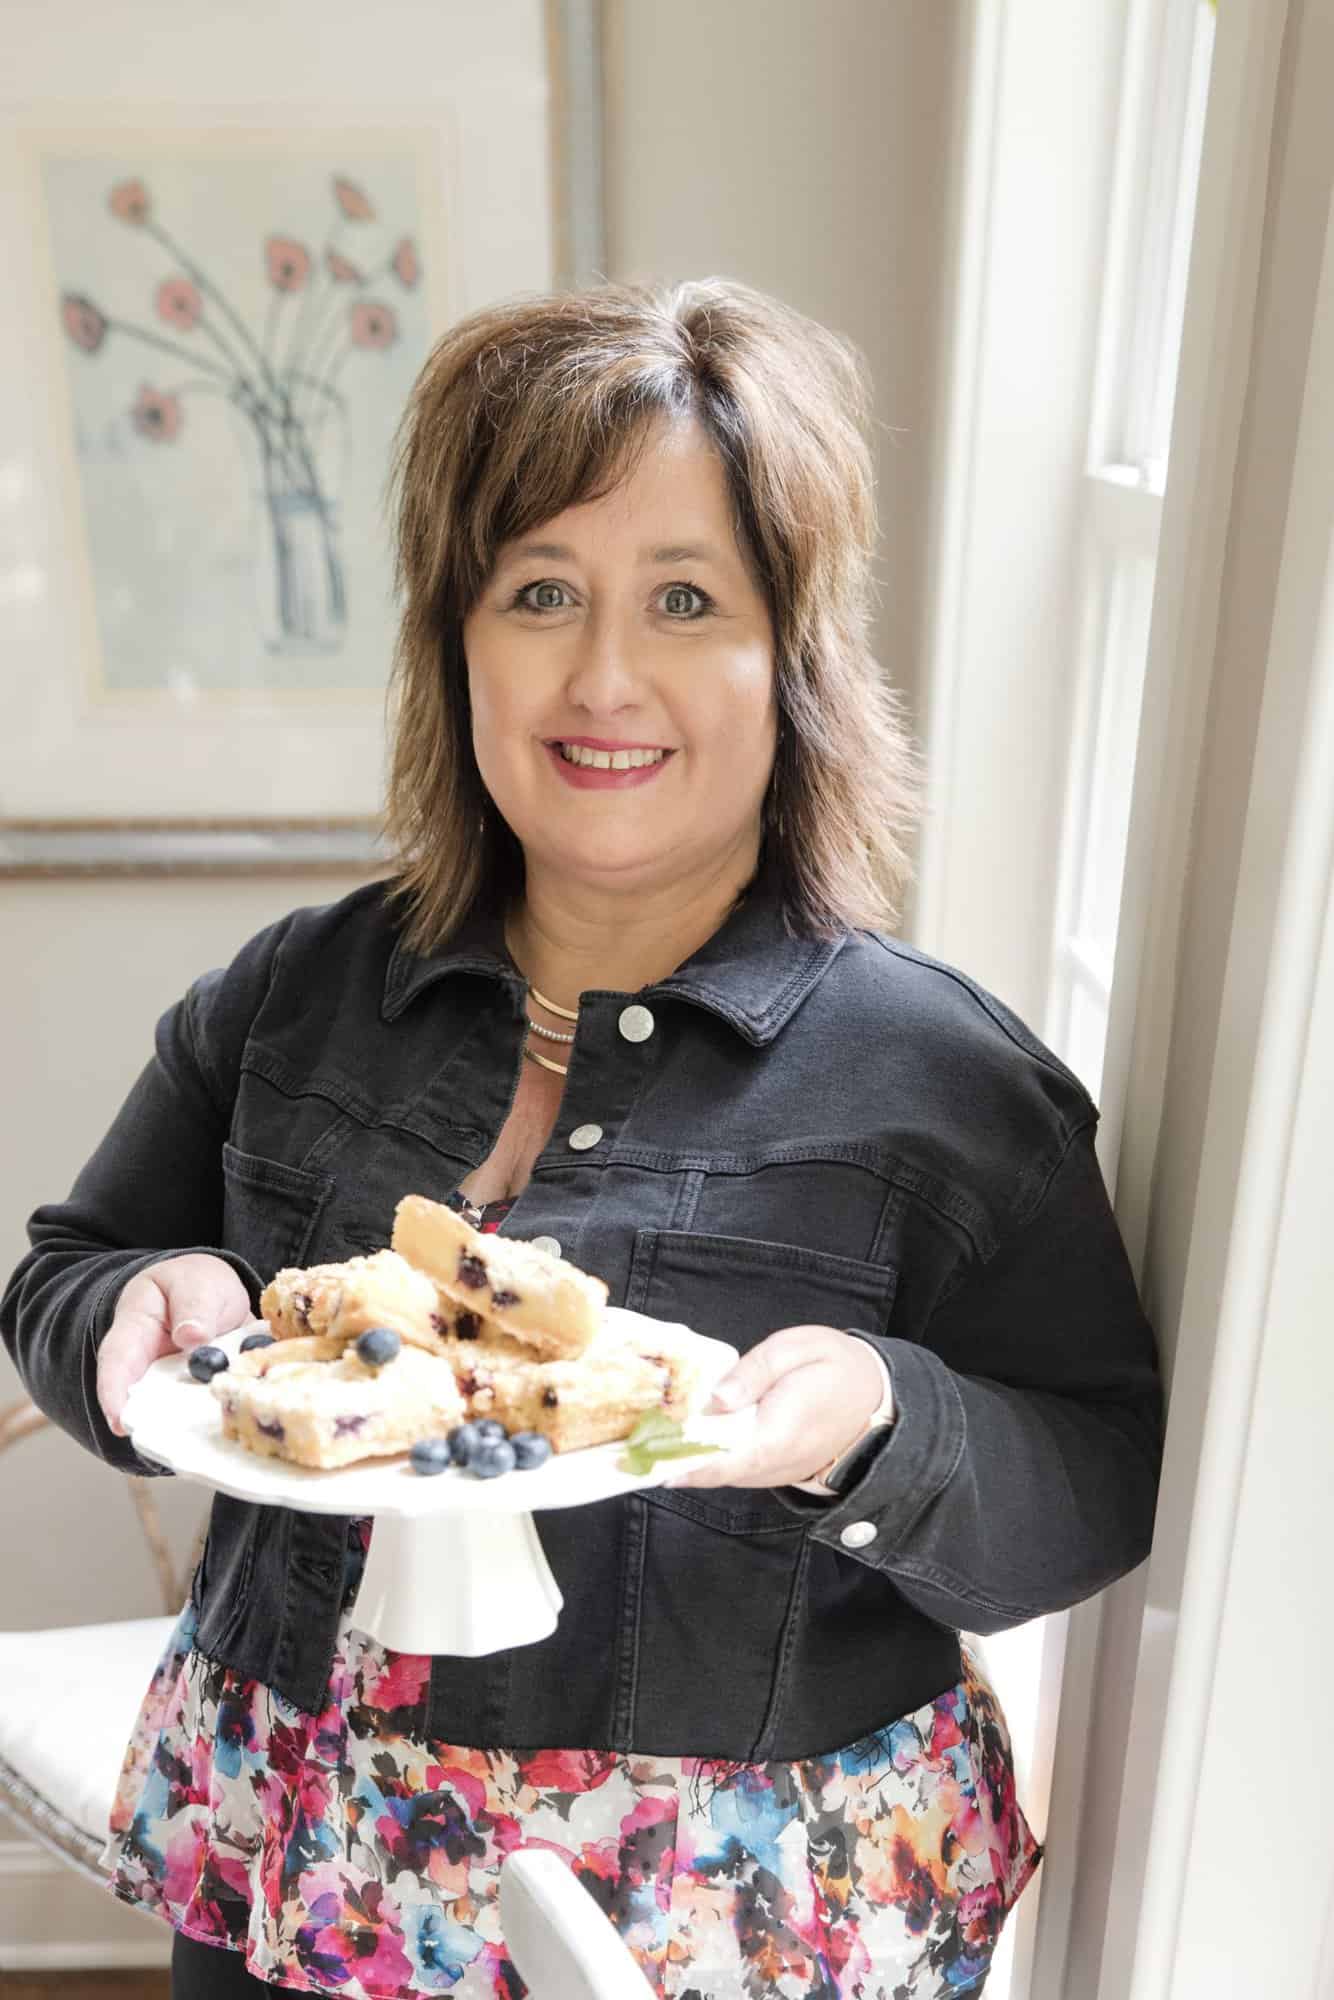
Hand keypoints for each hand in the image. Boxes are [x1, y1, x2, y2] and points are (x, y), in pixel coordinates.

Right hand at [97, 1253, 253, 1437]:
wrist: (213, 1291)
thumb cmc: (193, 1284)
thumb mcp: (195, 1282)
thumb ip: (194, 1305)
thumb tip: (191, 1337)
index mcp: (135, 1330)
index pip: (116, 1362)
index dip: (113, 1393)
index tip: (119, 1420)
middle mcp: (150, 1367)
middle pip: (143, 1399)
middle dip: (152, 1424)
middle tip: (167, 1445)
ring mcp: (175, 1385)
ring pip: (177, 1412)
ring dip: (191, 1426)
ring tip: (204, 1444)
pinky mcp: (201, 1395)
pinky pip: (207, 1411)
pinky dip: (221, 1418)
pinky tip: (236, 1425)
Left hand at [666, 1324, 883, 1489]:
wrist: (878, 1397)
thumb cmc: (837, 1366)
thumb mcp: (797, 1348)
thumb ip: (754, 1371)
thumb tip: (716, 1397)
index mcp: (777, 1434)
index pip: (721, 1459)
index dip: (680, 1461)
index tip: (645, 1458)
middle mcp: (773, 1464)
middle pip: (711, 1472)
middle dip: (670, 1459)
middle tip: (628, 1446)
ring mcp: (774, 1472)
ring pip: (720, 1474)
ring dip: (685, 1460)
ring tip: (645, 1440)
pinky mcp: (774, 1470)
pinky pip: (734, 1470)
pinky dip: (707, 1458)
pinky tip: (682, 1439)